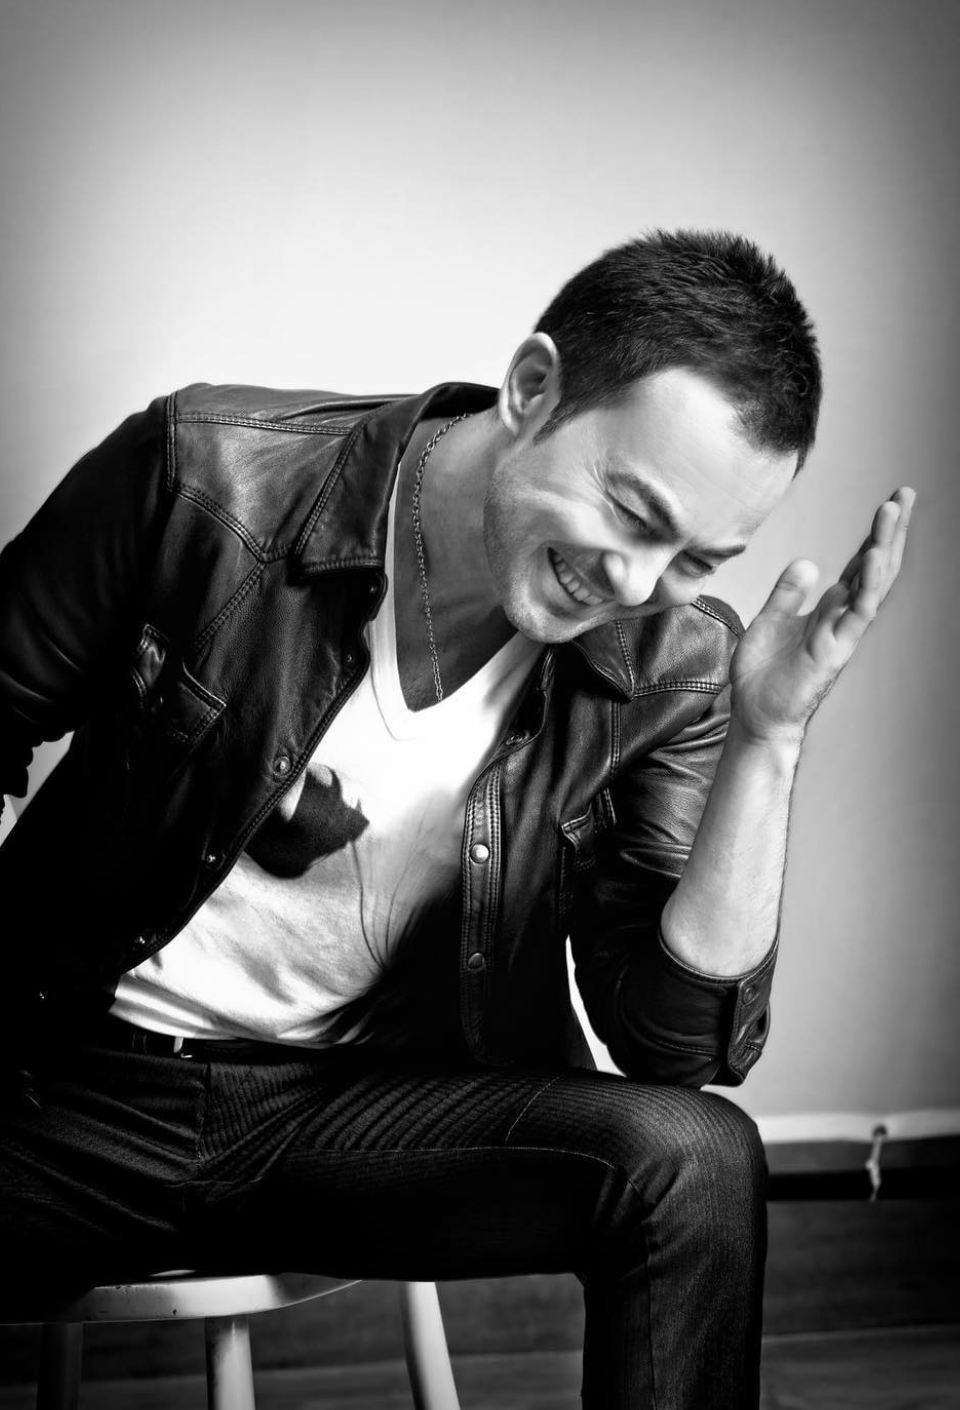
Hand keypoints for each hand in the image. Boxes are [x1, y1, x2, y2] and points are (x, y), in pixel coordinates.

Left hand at [729, 487, 915, 744]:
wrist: (755, 716)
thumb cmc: (763, 675)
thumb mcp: (769, 622)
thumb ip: (787, 594)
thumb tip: (807, 562)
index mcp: (828, 608)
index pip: (858, 564)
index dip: (874, 535)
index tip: (892, 502)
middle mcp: (841, 617)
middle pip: (874, 566)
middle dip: (891, 531)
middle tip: (906, 494)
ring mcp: (842, 632)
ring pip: (872, 584)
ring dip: (884, 547)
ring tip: (893, 512)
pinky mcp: (835, 650)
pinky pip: (857, 614)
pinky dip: (866, 585)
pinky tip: (872, 558)